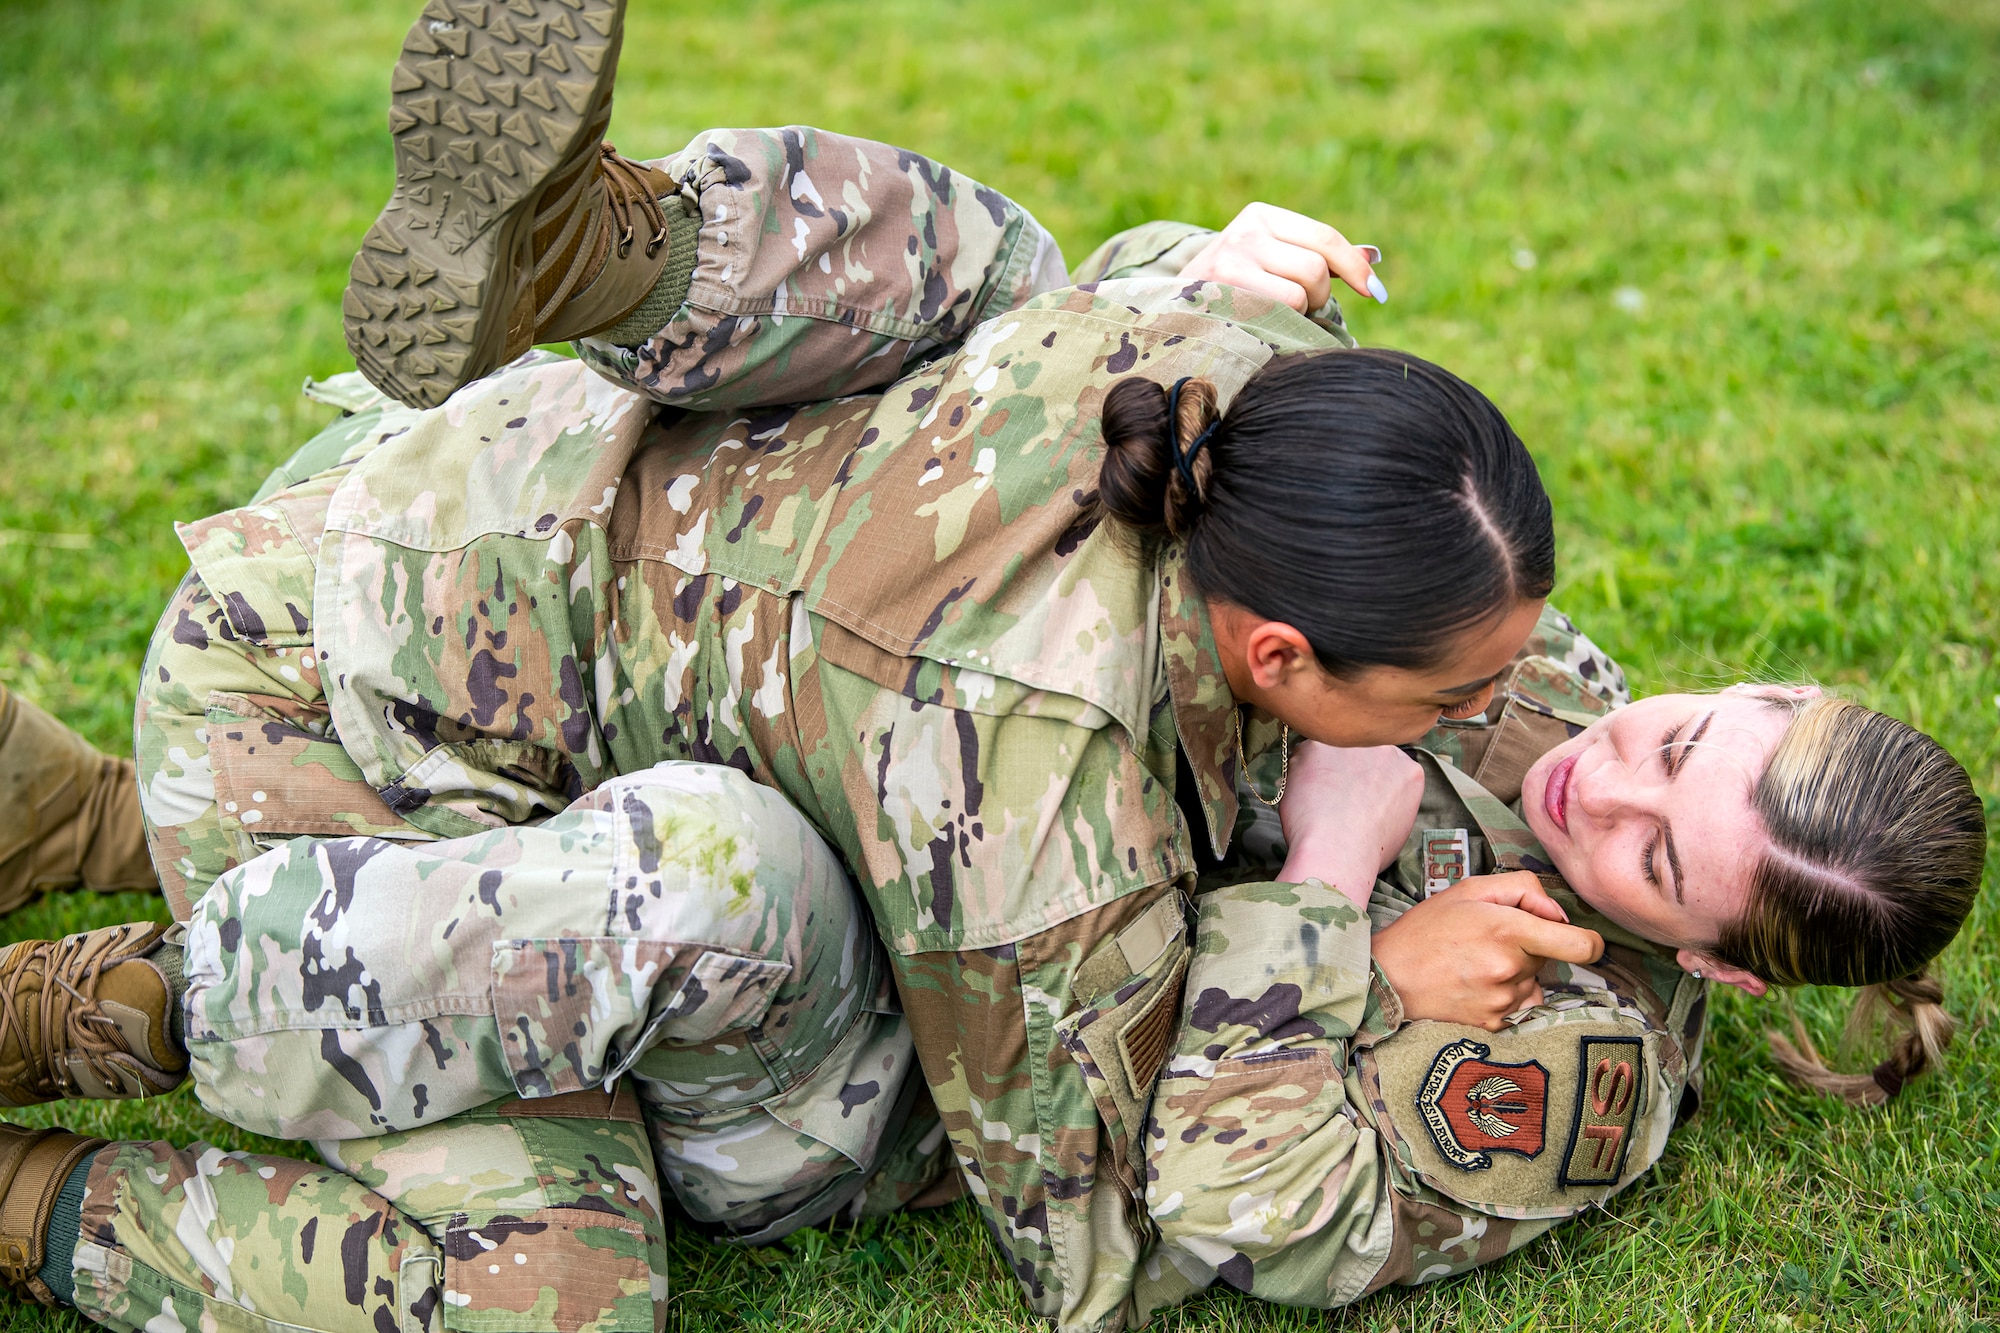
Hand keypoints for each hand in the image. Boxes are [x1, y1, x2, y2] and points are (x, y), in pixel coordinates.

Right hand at [1177, 202, 1385, 312]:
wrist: (1172, 304)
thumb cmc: (1235, 283)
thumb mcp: (1274, 257)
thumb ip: (1319, 256)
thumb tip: (1373, 256)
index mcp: (1262, 216)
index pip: (1324, 238)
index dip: (1355, 267)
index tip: (1375, 292)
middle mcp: (1245, 233)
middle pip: (1316, 268)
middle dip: (1319, 295)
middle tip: (1301, 306)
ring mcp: (1231, 263)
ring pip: (1300, 294)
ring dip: (1301, 313)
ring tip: (1278, 314)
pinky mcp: (1222, 294)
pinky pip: (1279, 315)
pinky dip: (1283, 325)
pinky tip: (1264, 324)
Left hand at [1278, 742, 1422, 910]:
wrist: (1337, 852)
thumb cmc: (1366, 853)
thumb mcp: (1397, 828)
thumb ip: (1389, 804)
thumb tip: (1374, 805)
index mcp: (1408, 771)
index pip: (1386, 767)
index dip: (1366, 781)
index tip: (1354, 794)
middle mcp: (1384, 749)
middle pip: (1360, 753)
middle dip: (1346, 770)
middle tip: (1332, 796)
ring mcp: (1351, 744)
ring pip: (1331, 751)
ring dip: (1322, 770)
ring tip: (1316, 802)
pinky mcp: (1317, 745)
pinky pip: (1303, 756)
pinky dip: (1299, 774)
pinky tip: (1302, 797)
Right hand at [1371, 872, 1604, 1030]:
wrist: (1387, 978)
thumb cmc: (1426, 929)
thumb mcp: (1469, 889)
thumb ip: (1524, 888)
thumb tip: (1559, 913)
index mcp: (1509, 931)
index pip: (1581, 946)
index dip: (1590, 942)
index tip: (1579, 939)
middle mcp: (1511, 970)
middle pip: (1550, 959)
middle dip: (1531, 947)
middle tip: (1490, 940)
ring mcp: (1504, 1002)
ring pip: (1534, 983)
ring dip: (1517, 973)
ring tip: (1477, 964)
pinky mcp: (1495, 1024)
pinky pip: (1519, 1006)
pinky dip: (1506, 995)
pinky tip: (1475, 985)